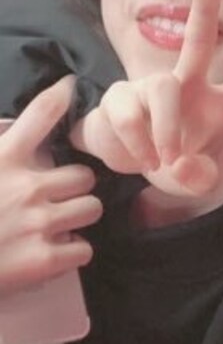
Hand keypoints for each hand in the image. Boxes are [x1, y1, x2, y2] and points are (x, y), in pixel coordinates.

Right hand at [0, 76, 102, 295]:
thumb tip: (10, 134)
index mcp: (1, 159)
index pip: (37, 115)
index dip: (58, 97)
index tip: (69, 85)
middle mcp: (27, 186)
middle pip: (85, 176)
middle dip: (76, 188)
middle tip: (60, 200)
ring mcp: (40, 222)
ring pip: (92, 209)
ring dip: (79, 218)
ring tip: (60, 226)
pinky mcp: (47, 259)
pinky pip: (85, 249)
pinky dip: (73, 253)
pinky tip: (54, 254)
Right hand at [72, 0, 222, 195]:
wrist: (127, 158)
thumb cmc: (171, 162)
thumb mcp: (192, 181)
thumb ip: (198, 179)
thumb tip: (183, 164)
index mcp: (221, 107)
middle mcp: (190, 87)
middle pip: (199, 43)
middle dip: (204, 10)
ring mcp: (154, 87)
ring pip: (164, 89)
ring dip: (166, 130)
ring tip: (161, 160)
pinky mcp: (121, 95)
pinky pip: (131, 116)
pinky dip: (137, 144)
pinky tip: (140, 159)